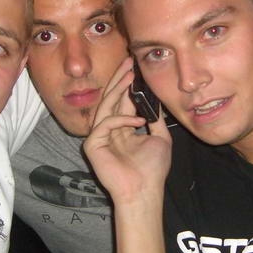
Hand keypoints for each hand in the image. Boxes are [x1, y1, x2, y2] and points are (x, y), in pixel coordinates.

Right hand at [83, 57, 171, 202]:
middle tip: (128, 61)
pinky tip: (138, 121)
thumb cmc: (152, 170)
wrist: (144, 192)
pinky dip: (122, 120)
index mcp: (122, 129)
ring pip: (105, 106)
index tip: (135, 68)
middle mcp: (108, 131)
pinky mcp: (92, 146)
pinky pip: (105, 124)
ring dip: (117, 89)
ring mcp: (99, 138)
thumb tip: (156, 100)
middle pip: (111, 99)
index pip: (122, 101)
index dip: (127, 84)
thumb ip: (155, 119)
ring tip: (129, 74)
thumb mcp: (160, 138)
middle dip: (119, 79)